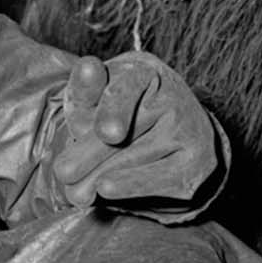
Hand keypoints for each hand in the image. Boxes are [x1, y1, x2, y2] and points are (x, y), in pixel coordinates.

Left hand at [52, 54, 219, 206]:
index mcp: (144, 70)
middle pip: (127, 128)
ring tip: (74, 192)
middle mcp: (172, 93)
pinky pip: (162, 176)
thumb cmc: (119, 116)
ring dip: (100, 175)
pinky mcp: (198, 161)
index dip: (116, 109)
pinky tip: (106, 189)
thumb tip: (85, 73)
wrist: (173, 143)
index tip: (107, 133)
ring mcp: (189, 126)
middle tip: (63, 173)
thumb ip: (84, 95)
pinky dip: (132, 184)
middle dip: (89, 153)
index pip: (128, 86)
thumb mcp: (96, 101)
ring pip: (138, 154)